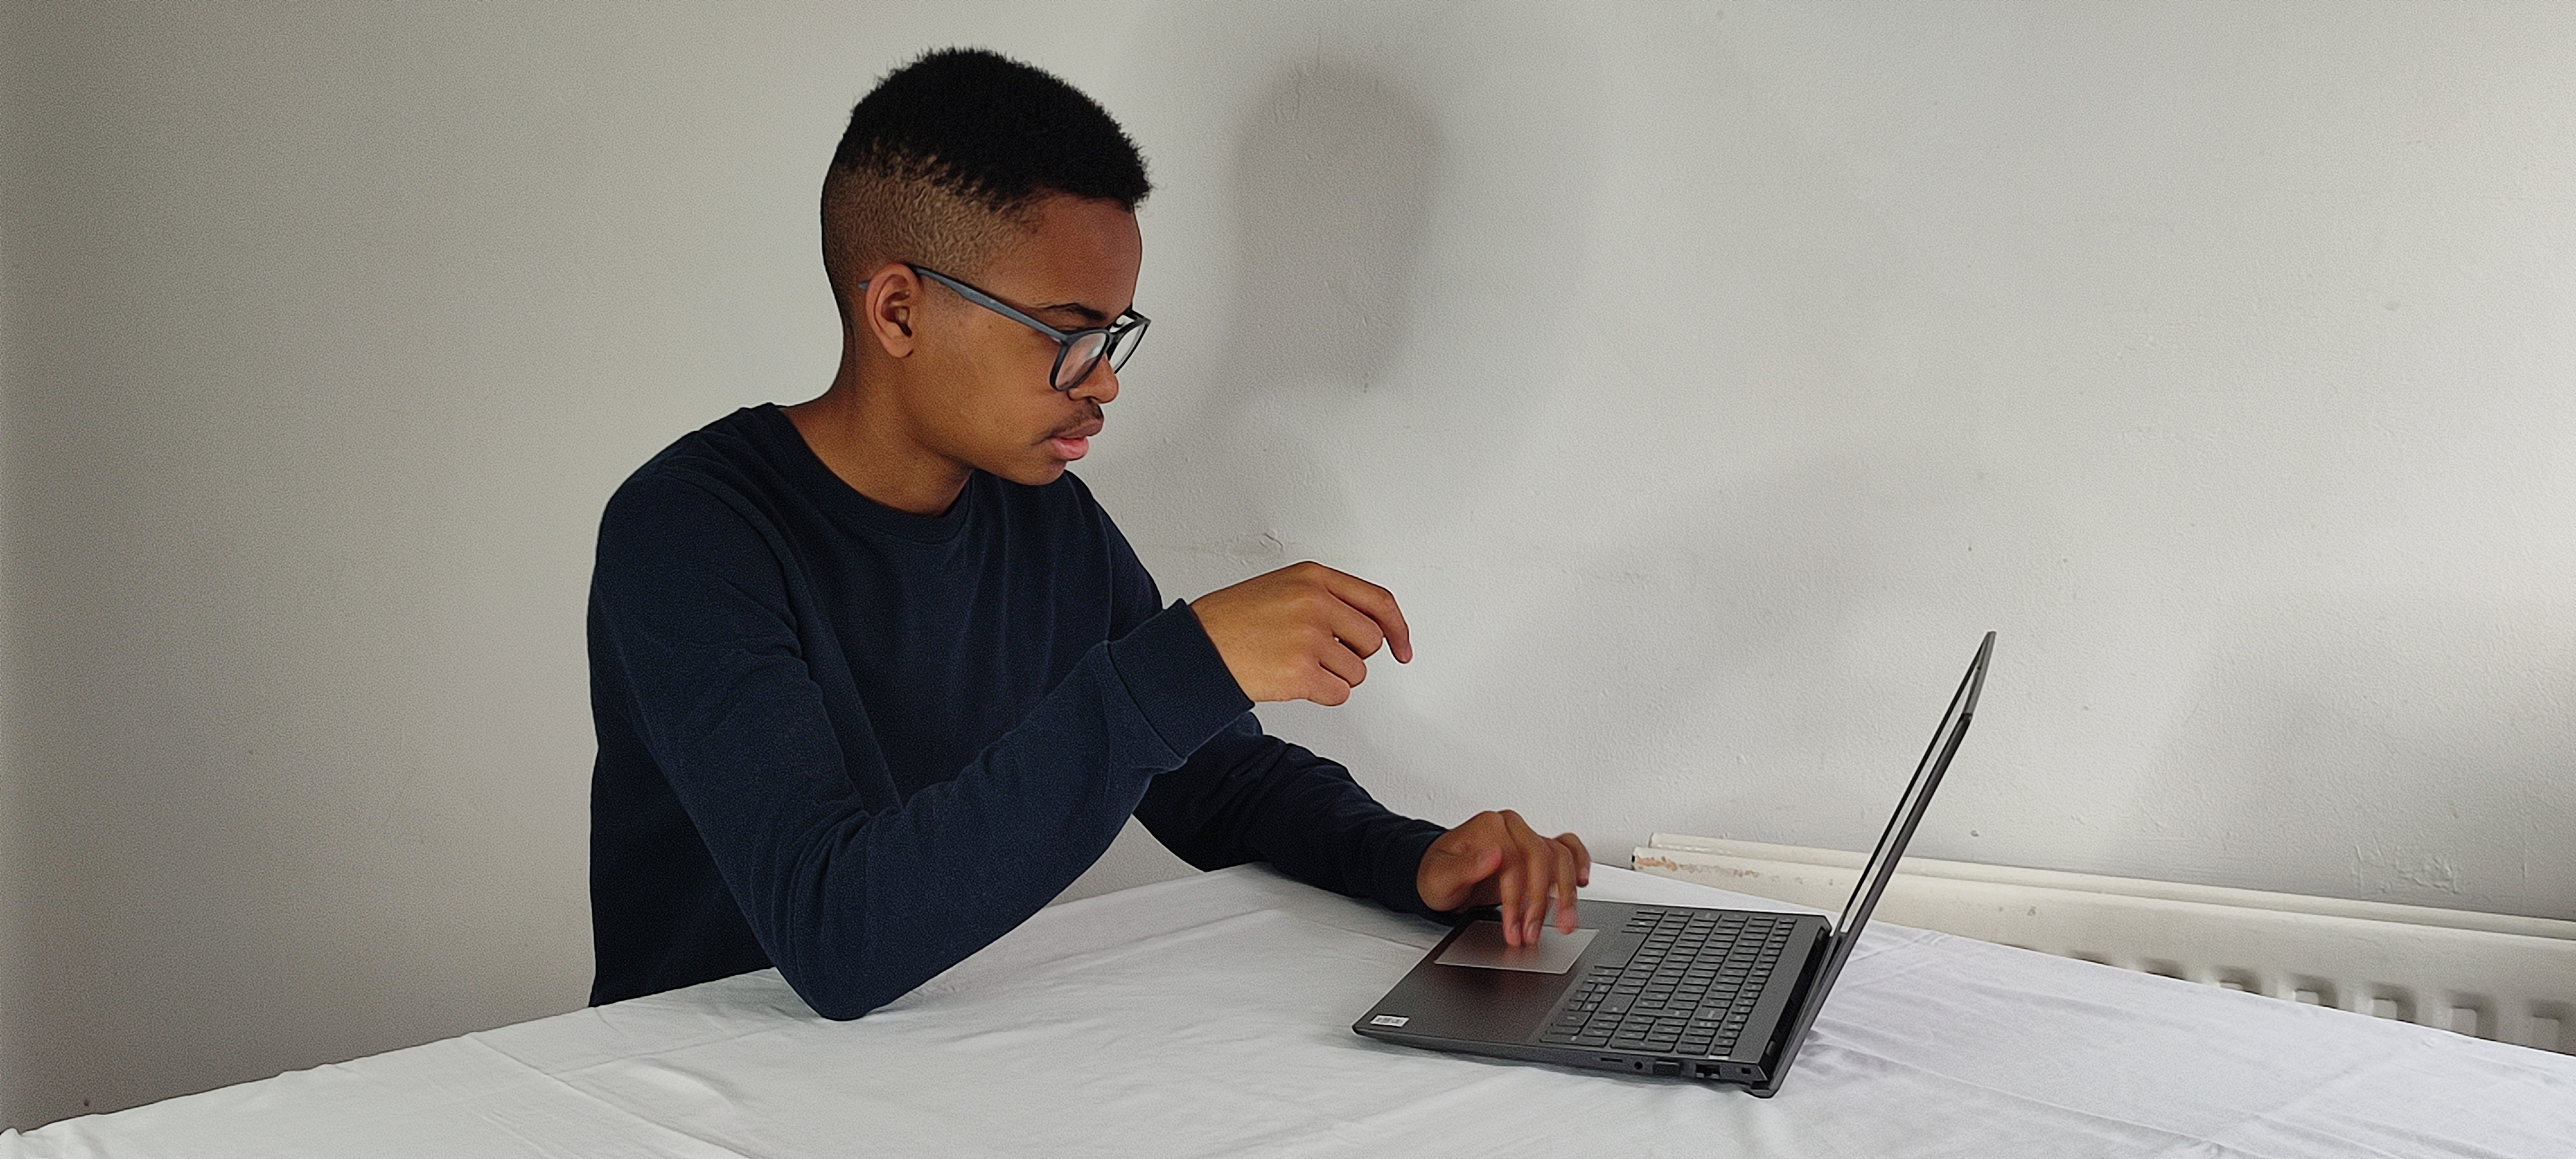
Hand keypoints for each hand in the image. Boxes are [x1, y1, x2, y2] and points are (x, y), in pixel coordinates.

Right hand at [1188, 561, 1411, 705]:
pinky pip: (1339, 694)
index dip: (1397, 627)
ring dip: (1334, 677)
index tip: (1403, 648)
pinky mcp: (1301, 672)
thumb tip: (1370, 626)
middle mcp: (1315, 602)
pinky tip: (1294, 682)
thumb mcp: (1281, 588)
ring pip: (1357, 671)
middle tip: (1323, 657)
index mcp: (1312, 577)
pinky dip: (1323, 695)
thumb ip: (1325, 597)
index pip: (1377, 600)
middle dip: (1355, 655)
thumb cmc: (1232, 621)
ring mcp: (1309, 637)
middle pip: (1372, 640)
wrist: (1195, 648)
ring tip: (1296, 665)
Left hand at [1416, 810, 1591, 945]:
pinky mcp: (1537, 851)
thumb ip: (1464, 867)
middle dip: (1540, 902)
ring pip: (1560, 857)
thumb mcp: (1440, 877)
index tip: (1513, 928)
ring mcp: (1527, 838)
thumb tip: (1493, 856)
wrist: (1437, 876)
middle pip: (1542, 859)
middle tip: (1533, 933)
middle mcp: (1511, 828)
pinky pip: (1568, 848)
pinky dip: (1579, 862)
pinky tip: (1582, 882)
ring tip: (1564, 924)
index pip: (1515, 861)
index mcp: (1489, 827)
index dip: (1516, 899)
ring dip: (1565, 894)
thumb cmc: (1436, 875)